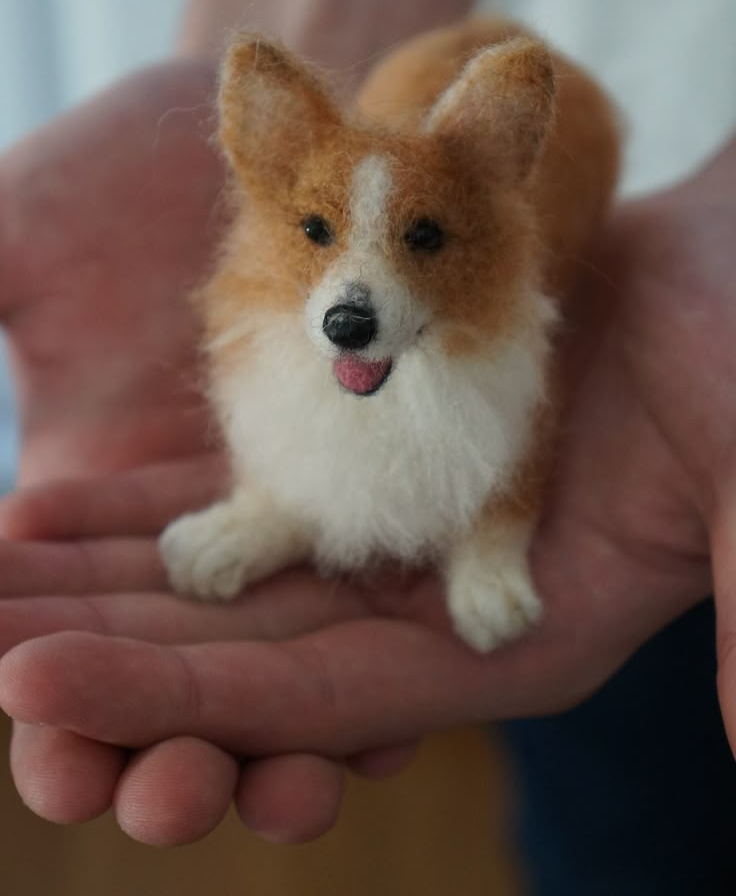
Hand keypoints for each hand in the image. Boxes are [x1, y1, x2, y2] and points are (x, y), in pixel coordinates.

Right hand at [0, 63, 412, 841]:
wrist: (287, 117)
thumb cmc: (129, 168)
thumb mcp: (19, 229)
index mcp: (96, 488)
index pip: (63, 621)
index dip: (50, 682)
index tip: (31, 710)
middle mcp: (194, 527)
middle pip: (176, 674)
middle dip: (161, 746)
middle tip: (156, 803)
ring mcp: (293, 522)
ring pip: (286, 670)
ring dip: (274, 744)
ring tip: (274, 794)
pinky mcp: (388, 503)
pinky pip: (392, 607)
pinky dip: (386, 674)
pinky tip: (389, 730)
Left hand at [2, 138, 735, 844]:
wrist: (708, 272)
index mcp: (509, 640)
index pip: (317, 699)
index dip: (177, 702)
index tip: (35, 691)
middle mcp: (433, 607)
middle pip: (247, 657)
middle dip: (108, 660)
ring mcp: (397, 541)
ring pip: (230, 586)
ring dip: (108, 591)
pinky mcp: (372, 472)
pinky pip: (244, 504)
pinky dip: (150, 514)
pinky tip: (50, 510)